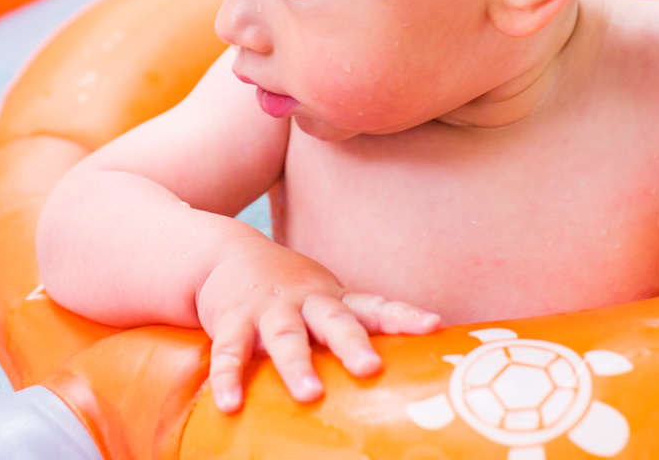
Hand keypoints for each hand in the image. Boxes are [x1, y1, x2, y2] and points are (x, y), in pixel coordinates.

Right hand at [195, 237, 440, 412]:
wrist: (224, 254)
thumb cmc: (290, 292)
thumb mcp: (324, 302)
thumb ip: (352, 332)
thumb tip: (401, 384)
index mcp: (333, 300)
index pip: (376, 307)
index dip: (404, 316)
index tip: (433, 325)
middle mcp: (306, 302)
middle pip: (334, 321)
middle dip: (352, 344)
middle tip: (370, 369)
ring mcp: (269, 310)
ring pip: (286, 336)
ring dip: (297, 365)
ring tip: (309, 395)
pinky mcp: (232, 320)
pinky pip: (230, 351)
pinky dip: (229, 377)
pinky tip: (230, 404)